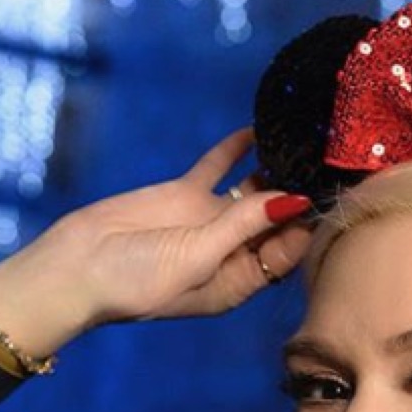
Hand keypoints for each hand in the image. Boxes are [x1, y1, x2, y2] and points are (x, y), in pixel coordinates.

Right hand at [0, 129, 313, 356]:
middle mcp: (230, 253)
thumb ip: (243, 226)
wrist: (76, 269)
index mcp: (239, 283)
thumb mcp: (197, 257)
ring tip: (306, 141)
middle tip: (332, 159)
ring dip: (277, 169)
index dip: (310, 224)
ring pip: (255, 190)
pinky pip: (218, 168)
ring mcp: (209, 221)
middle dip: (302, 194)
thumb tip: (292, 200)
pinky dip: (238, 150)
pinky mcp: (185, 196)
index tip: (335, 193)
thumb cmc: (137, 281)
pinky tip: (260, 129)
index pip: (288, 251)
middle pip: (278, 219)